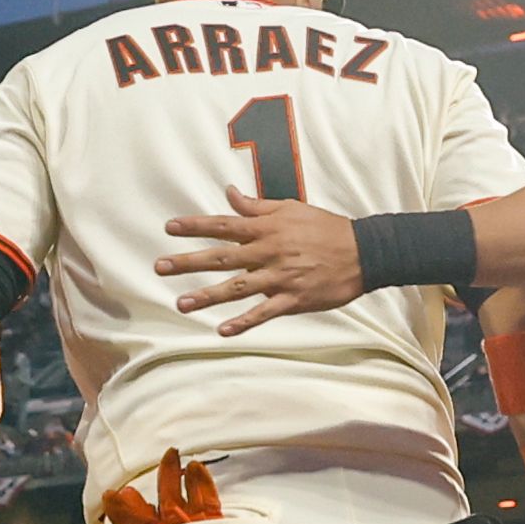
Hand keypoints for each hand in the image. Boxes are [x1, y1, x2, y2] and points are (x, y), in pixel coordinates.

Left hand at [155, 191, 362, 333]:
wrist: (364, 252)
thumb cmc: (326, 228)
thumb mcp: (292, 209)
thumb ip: (258, 206)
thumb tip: (230, 193)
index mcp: (267, 229)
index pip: (224, 225)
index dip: (196, 226)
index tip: (170, 228)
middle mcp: (268, 252)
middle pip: (222, 257)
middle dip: (189, 262)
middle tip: (160, 267)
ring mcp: (280, 277)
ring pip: (237, 288)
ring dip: (208, 296)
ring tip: (181, 304)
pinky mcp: (293, 299)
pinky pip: (264, 313)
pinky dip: (243, 322)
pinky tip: (223, 330)